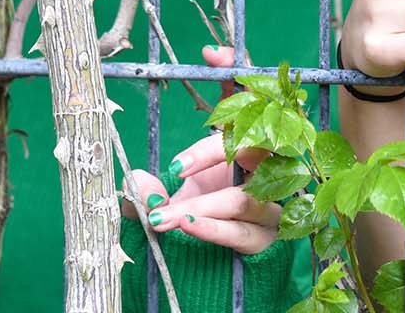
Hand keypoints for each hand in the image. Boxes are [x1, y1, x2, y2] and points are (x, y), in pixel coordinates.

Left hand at [124, 130, 279, 254]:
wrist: (208, 262)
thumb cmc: (192, 215)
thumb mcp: (170, 200)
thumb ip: (149, 192)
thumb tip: (137, 182)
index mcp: (239, 159)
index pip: (235, 142)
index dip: (208, 151)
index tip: (174, 169)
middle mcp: (260, 179)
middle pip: (248, 169)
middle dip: (206, 173)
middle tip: (162, 204)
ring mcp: (267, 209)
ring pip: (243, 202)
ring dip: (202, 209)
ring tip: (165, 219)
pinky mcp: (266, 239)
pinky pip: (244, 232)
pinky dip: (215, 230)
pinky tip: (189, 227)